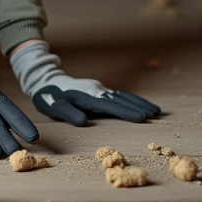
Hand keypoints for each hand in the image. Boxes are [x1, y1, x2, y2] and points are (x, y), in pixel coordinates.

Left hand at [9, 40, 160, 125]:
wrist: (45, 79)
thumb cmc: (49, 97)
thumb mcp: (54, 107)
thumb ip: (68, 113)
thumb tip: (83, 121)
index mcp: (88, 96)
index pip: (111, 106)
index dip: (127, 112)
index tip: (143, 118)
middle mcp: (97, 90)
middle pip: (122, 99)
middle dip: (139, 107)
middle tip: (156, 114)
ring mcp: (98, 89)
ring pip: (123, 96)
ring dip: (139, 102)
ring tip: (155, 110)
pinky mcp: (98, 90)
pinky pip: (118, 95)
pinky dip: (131, 99)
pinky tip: (138, 104)